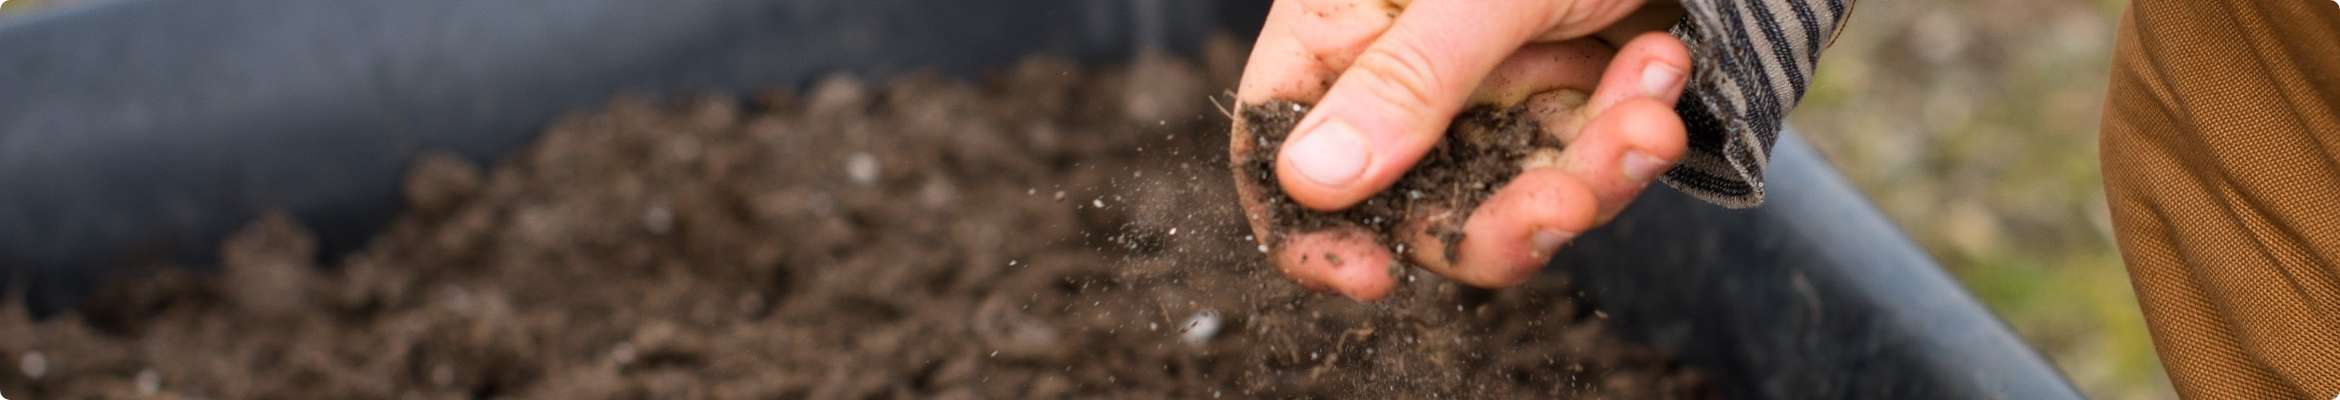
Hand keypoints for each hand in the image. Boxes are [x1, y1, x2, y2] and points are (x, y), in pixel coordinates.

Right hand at [1231, 0, 1693, 299]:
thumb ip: (1405, 82)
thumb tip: (1308, 182)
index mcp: (1343, 23)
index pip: (1281, 140)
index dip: (1311, 225)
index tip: (1372, 276)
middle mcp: (1405, 66)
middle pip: (1415, 199)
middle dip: (1503, 218)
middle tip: (1571, 204)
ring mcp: (1487, 85)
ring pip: (1513, 194)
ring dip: (1591, 171)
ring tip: (1649, 125)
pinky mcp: (1565, 93)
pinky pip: (1584, 159)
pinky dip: (1632, 127)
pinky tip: (1658, 64)